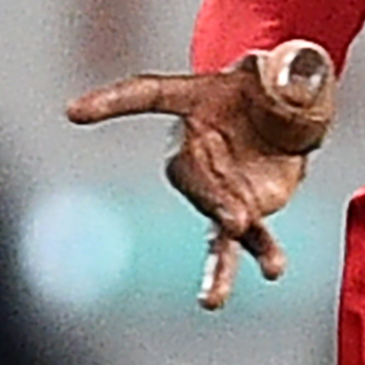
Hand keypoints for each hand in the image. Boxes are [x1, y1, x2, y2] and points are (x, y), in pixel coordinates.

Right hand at [67, 38, 337, 308]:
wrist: (290, 109)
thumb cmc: (277, 82)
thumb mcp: (290, 64)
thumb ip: (291, 71)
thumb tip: (285, 82)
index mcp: (196, 98)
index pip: (147, 92)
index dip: (112, 100)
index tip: (73, 111)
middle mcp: (196, 147)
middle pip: (189, 174)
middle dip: (211, 199)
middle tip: (236, 221)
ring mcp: (220, 182)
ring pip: (211, 221)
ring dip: (216, 261)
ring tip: (212, 300)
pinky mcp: (246, 206)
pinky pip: (250, 235)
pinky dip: (261, 251)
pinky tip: (273, 270)